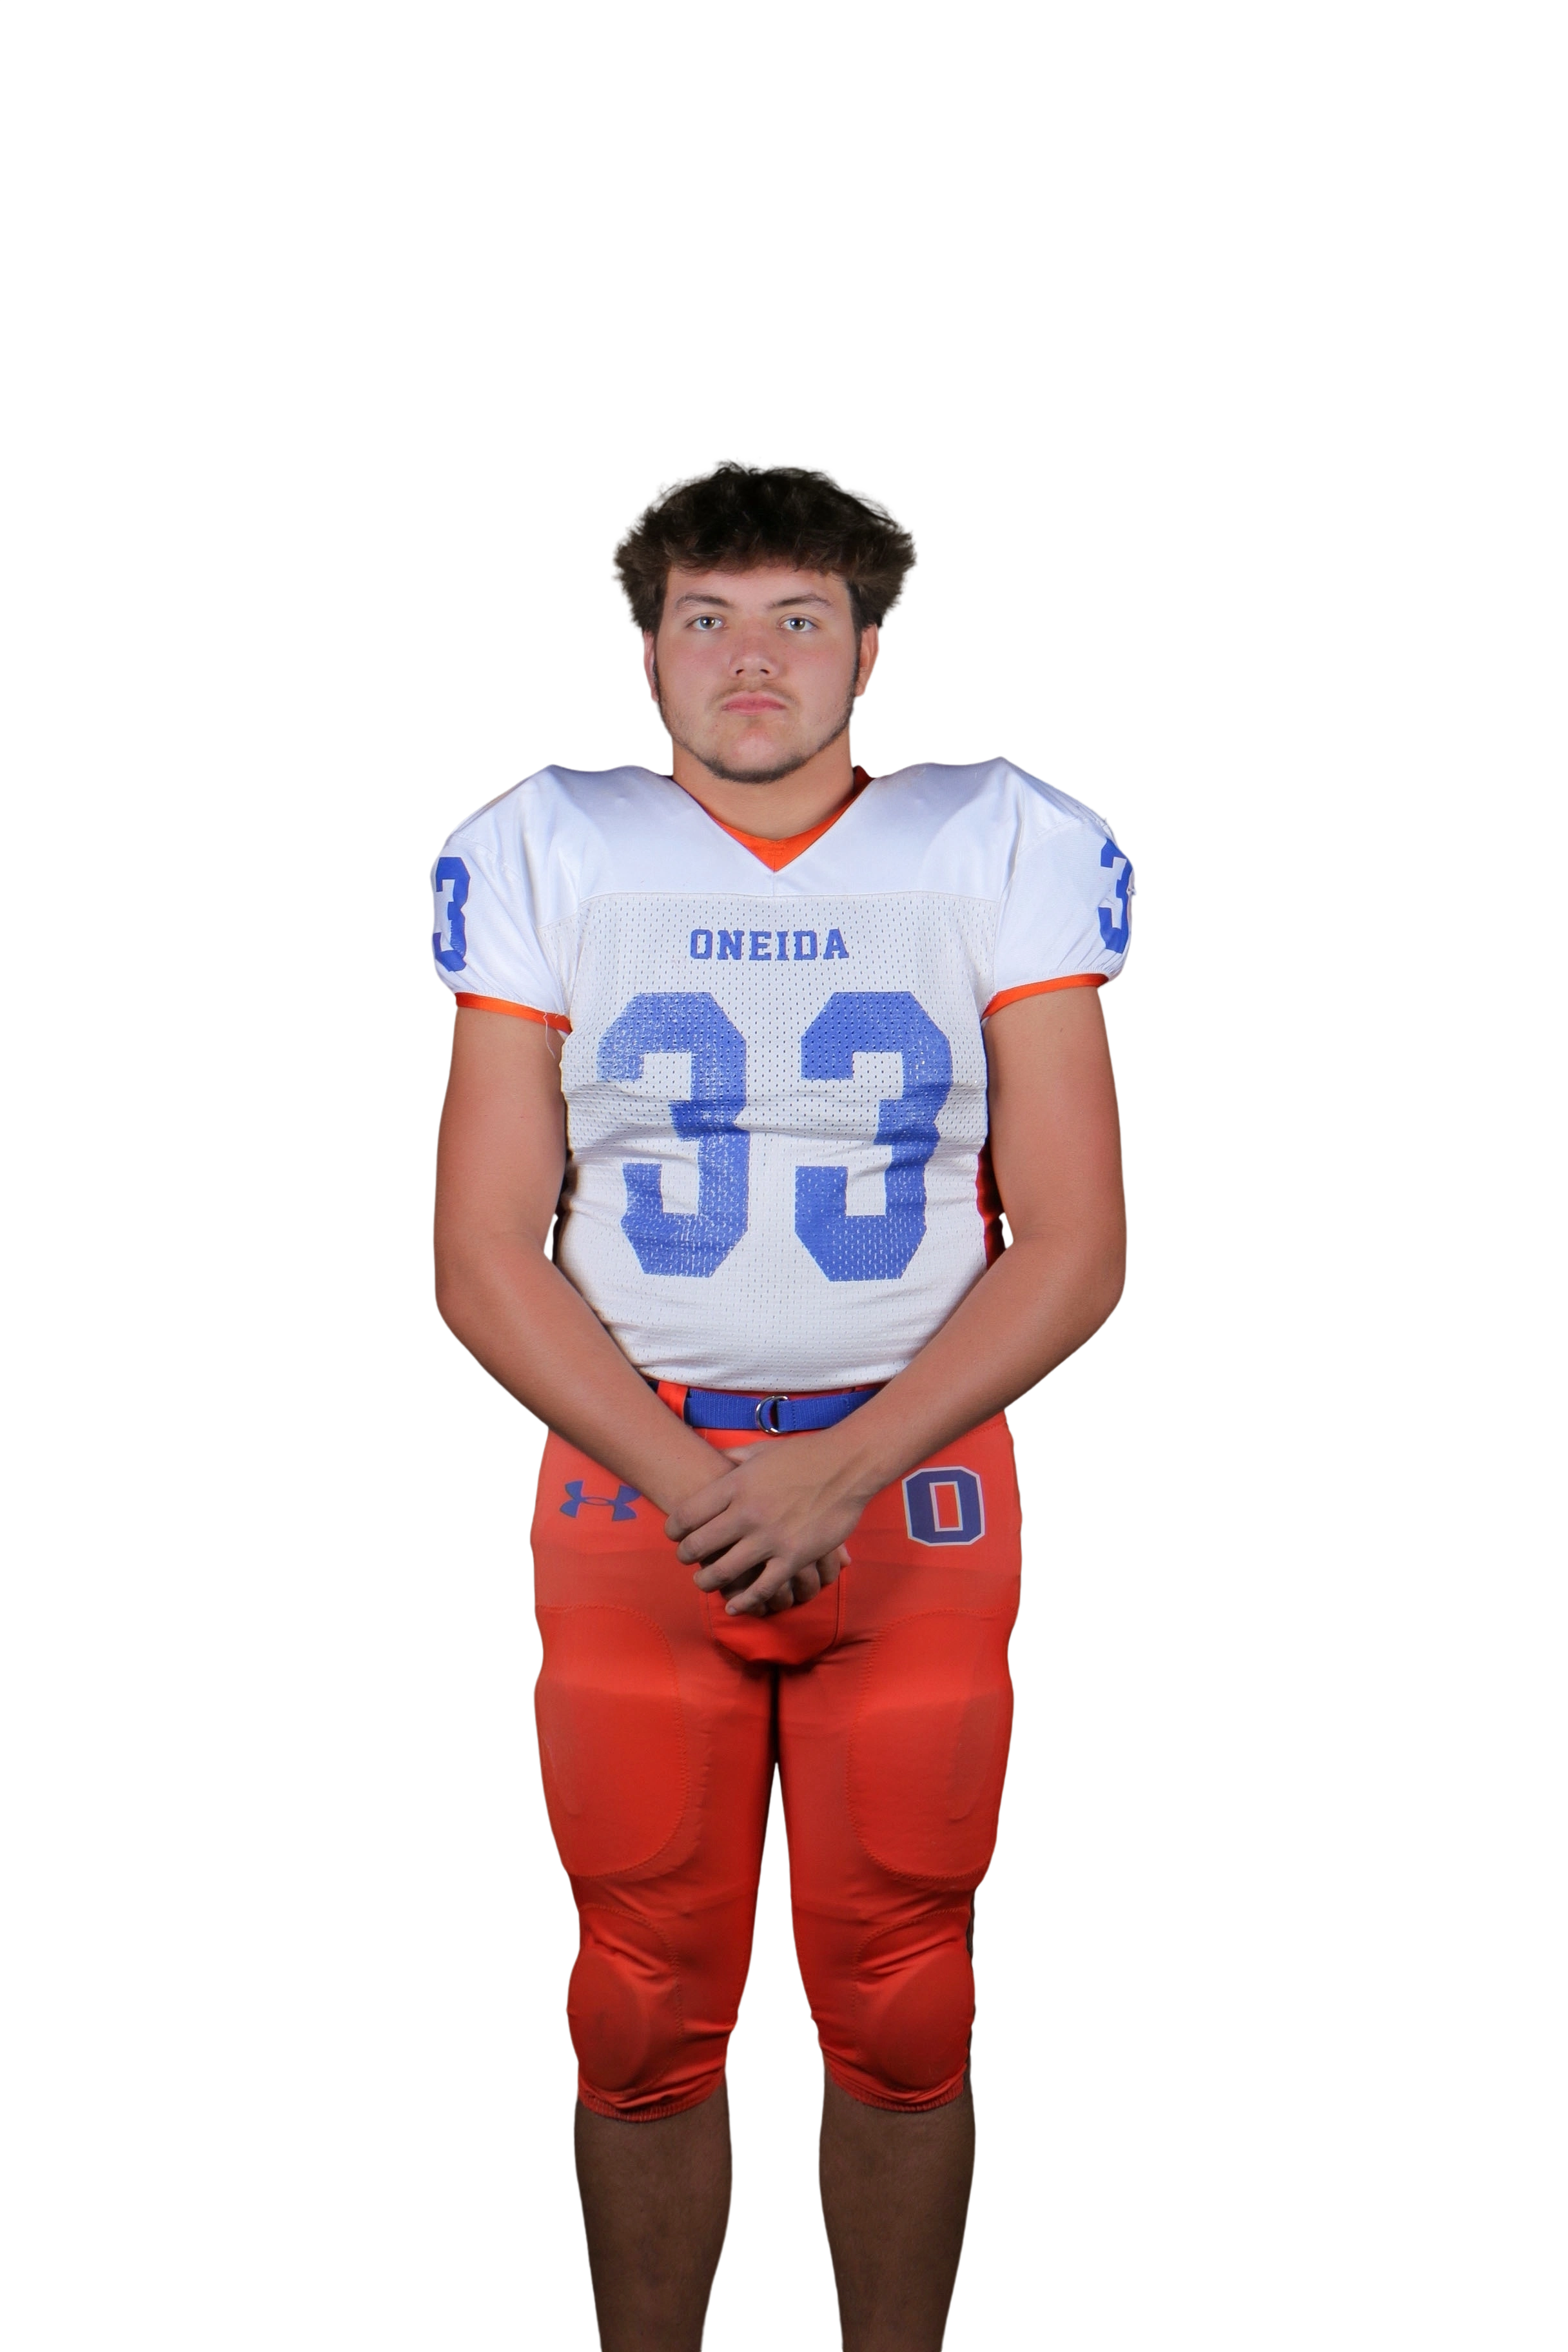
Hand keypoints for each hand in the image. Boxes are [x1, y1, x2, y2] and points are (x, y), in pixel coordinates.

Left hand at [665, 1437, 869, 1616]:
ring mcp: (771, 1538)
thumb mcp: (761, 1451)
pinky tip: (734, 1604)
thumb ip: (735, 1459)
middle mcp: (747, 1513)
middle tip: (685, 1559)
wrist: (847, 1465)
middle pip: (699, 1545)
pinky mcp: (794, 1557)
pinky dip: (744, 1600)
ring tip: (703, 1581)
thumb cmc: (804, 1455)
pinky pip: (762, 1588)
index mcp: (735, 1485)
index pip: (687, 1514)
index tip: (673, 1535)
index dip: (673, 1529)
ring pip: (724, 1572)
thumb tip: (717, 1459)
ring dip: (707, 1580)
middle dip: (686, 1556)